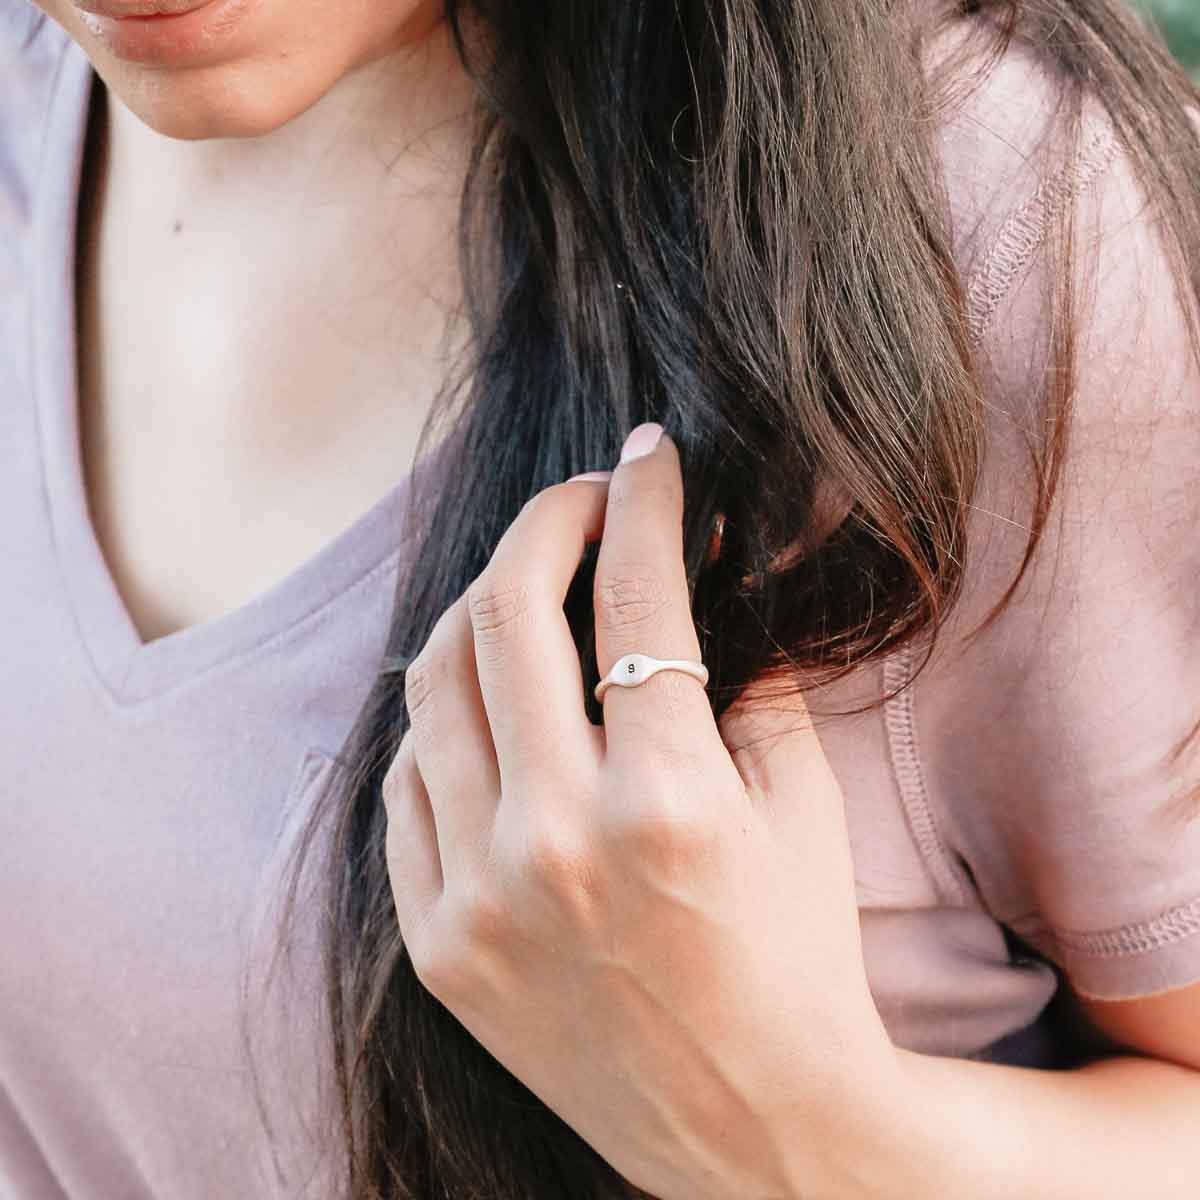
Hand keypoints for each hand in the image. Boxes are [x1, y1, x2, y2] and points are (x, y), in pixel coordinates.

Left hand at [384, 424, 905, 1199]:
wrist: (753, 1128)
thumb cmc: (798, 958)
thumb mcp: (801, 807)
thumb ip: (748, 677)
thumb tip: (701, 569)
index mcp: (669, 801)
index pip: (638, 595)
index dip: (645, 500)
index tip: (649, 457)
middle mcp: (557, 842)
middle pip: (507, 613)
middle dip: (546, 521)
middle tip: (582, 500)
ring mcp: (479, 898)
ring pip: (432, 686)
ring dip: (480, 606)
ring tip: (528, 586)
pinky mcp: (436, 944)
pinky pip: (405, 785)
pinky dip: (441, 720)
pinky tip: (485, 702)